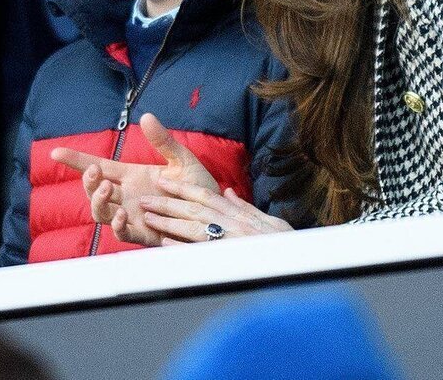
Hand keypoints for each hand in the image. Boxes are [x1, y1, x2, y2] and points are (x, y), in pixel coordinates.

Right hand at [51, 113, 219, 246]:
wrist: (216, 214)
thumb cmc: (198, 187)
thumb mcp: (182, 160)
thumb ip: (164, 141)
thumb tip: (147, 116)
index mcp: (133, 177)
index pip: (99, 166)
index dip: (77, 160)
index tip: (56, 152)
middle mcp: (128, 196)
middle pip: (94, 190)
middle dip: (88, 180)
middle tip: (95, 170)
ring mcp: (134, 216)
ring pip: (102, 213)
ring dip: (98, 201)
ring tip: (106, 187)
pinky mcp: (144, 234)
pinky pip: (123, 234)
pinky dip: (118, 226)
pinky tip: (123, 214)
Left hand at [125, 178, 292, 244]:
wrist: (297, 261)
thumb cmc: (283, 243)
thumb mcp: (267, 219)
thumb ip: (244, 206)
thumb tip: (227, 192)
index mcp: (238, 213)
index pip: (205, 195)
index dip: (182, 187)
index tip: (163, 181)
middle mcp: (231, 223)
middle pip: (193, 209)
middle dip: (167, 203)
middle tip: (145, 199)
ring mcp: (228, 241)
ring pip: (193, 227)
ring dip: (169, 221)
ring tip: (148, 217)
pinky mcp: (227, 258)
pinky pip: (200, 253)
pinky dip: (182, 249)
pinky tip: (164, 245)